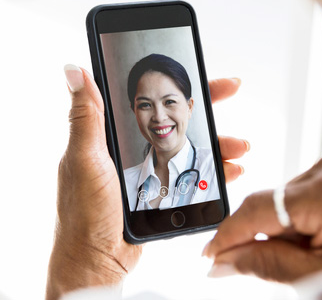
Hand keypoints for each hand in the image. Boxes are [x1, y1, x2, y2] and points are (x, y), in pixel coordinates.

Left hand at [46, 66, 248, 299]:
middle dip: (207, 104)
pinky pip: (195, 174)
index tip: (196, 70)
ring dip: (219, 143)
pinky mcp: (165, 191)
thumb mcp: (84, 159)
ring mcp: (153, 170)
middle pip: (178, 118)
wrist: (98, 261)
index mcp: (115, 135)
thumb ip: (86, 116)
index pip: (149, 99)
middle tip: (230, 88)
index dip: (172, 82)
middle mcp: (136, 148)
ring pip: (193, 147)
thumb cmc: (85, 212)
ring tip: (239, 147)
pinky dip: (215, 171)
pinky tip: (231, 171)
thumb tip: (74, 69)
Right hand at [204, 145, 321, 282]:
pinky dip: (303, 213)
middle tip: (291, 262)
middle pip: (274, 202)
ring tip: (319, 247)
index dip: (230, 233)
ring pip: (287, 196)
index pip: (260, 207)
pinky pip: (304, 188)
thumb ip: (264, 264)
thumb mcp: (319, 276)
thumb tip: (224, 260)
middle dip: (270, 235)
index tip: (211, 253)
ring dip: (289, 225)